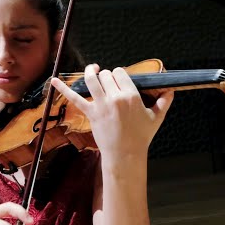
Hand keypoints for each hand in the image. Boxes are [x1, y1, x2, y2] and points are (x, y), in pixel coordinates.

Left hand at [50, 64, 174, 159]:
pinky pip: (75, 98)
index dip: (119, 74)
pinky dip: (63, 88)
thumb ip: (164, 102)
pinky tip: (53, 80)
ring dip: (90, 72)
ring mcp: (101, 105)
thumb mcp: (156, 118)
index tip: (119, 80)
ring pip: (92, 79)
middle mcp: (115, 97)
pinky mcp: (90, 113)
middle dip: (107, 76)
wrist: (125, 154)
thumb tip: (171, 91)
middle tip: (109, 83)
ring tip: (92, 70)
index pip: (120, 72)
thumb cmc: (141, 137)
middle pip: (106, 75)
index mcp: (131, 96)